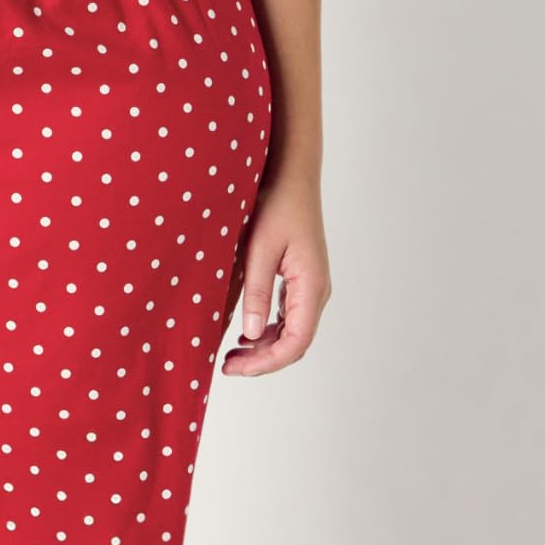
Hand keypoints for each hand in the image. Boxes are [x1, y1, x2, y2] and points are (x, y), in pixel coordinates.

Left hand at [222, 169, 328, 374]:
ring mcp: (310, 287)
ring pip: (292, 332)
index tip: (236, 368)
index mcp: (311, 286)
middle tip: (227, 366)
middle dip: (262, 360)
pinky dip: (267, 330)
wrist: (292, 176)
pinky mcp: (300, 281)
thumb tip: (249, 332)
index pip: (295, 342)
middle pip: (295, 343)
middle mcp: (317, 291)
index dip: (266, 362)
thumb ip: (255, 291)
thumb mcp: (258, 248)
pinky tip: (244, 332)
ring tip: (231, 353)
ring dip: (264, 347)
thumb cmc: (277, 205)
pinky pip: (288, 317)